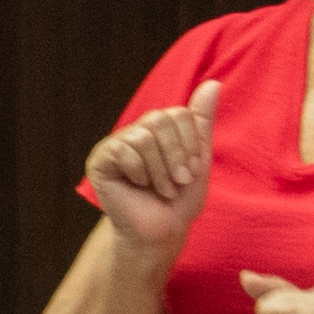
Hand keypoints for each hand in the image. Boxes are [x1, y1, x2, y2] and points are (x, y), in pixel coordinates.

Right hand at [81, 79, 221, 256]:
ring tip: (161, 189)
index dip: (189, 144)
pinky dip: (138, 172)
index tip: (191, 171)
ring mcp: (116, 144)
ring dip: (160, 170)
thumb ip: (202, 121)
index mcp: (159, 129)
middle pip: (160, 120)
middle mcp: (136, 131)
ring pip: (143, 136)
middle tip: (178, 182)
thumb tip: (213, 83)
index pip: (177, 113)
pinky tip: (137, 186)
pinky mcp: (99, 159)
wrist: (161, 231)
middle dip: (176, 156)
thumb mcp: (199, 157)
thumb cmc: (180, 199)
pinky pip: (123, 150)